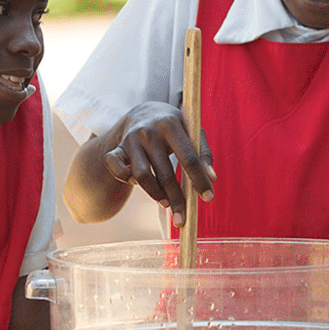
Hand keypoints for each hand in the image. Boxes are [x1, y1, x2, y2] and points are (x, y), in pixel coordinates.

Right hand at [101, 103, 213, 225]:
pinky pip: (118, 170)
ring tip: (166, 203)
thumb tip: (212, 179)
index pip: (188, 157)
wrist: (142, 112)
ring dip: (155, 194)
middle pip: (165, 172)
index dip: (199, 179)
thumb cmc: (173, 126)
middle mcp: (149, 131)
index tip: (208, 198)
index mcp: (171, 124)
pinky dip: (127, 180)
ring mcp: (130, 140)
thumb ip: (203, 153)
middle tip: (183, 218)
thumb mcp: (191, 131)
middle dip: (176, 199)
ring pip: (141, 176)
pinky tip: (138, 182)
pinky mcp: (116, 148)